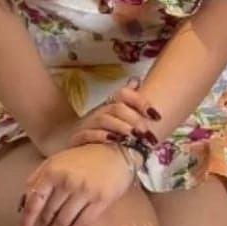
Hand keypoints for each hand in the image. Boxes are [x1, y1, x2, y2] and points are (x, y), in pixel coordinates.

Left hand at [21, 78, 162, 225]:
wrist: (116, 151)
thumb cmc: (82, 158)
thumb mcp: (55, 161)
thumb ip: (36, 179)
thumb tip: (21, 206)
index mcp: (52, 170)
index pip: (34, 203)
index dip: (25, 224)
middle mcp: (67, 181)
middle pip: (48, 215)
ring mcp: (85, 191)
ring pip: (63, 222)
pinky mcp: (101, 200)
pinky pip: (82, 224)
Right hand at [37, 75, 159, 158]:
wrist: (70, 146)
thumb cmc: (100, 134)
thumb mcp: (116, 119)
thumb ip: (128, 102)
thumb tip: (136, 80)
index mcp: (109, 105)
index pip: (124, 94)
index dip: (140, 101)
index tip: (156, 115)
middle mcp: (98, 111)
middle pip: (117, 108)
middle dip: (134, 119)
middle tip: (146, 132)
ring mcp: (86, 124)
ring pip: (103, 119)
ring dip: (120, 127)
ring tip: (133, 137)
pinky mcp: (77, 138)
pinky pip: (87, 134)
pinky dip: (100, 136)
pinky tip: (112, 140)